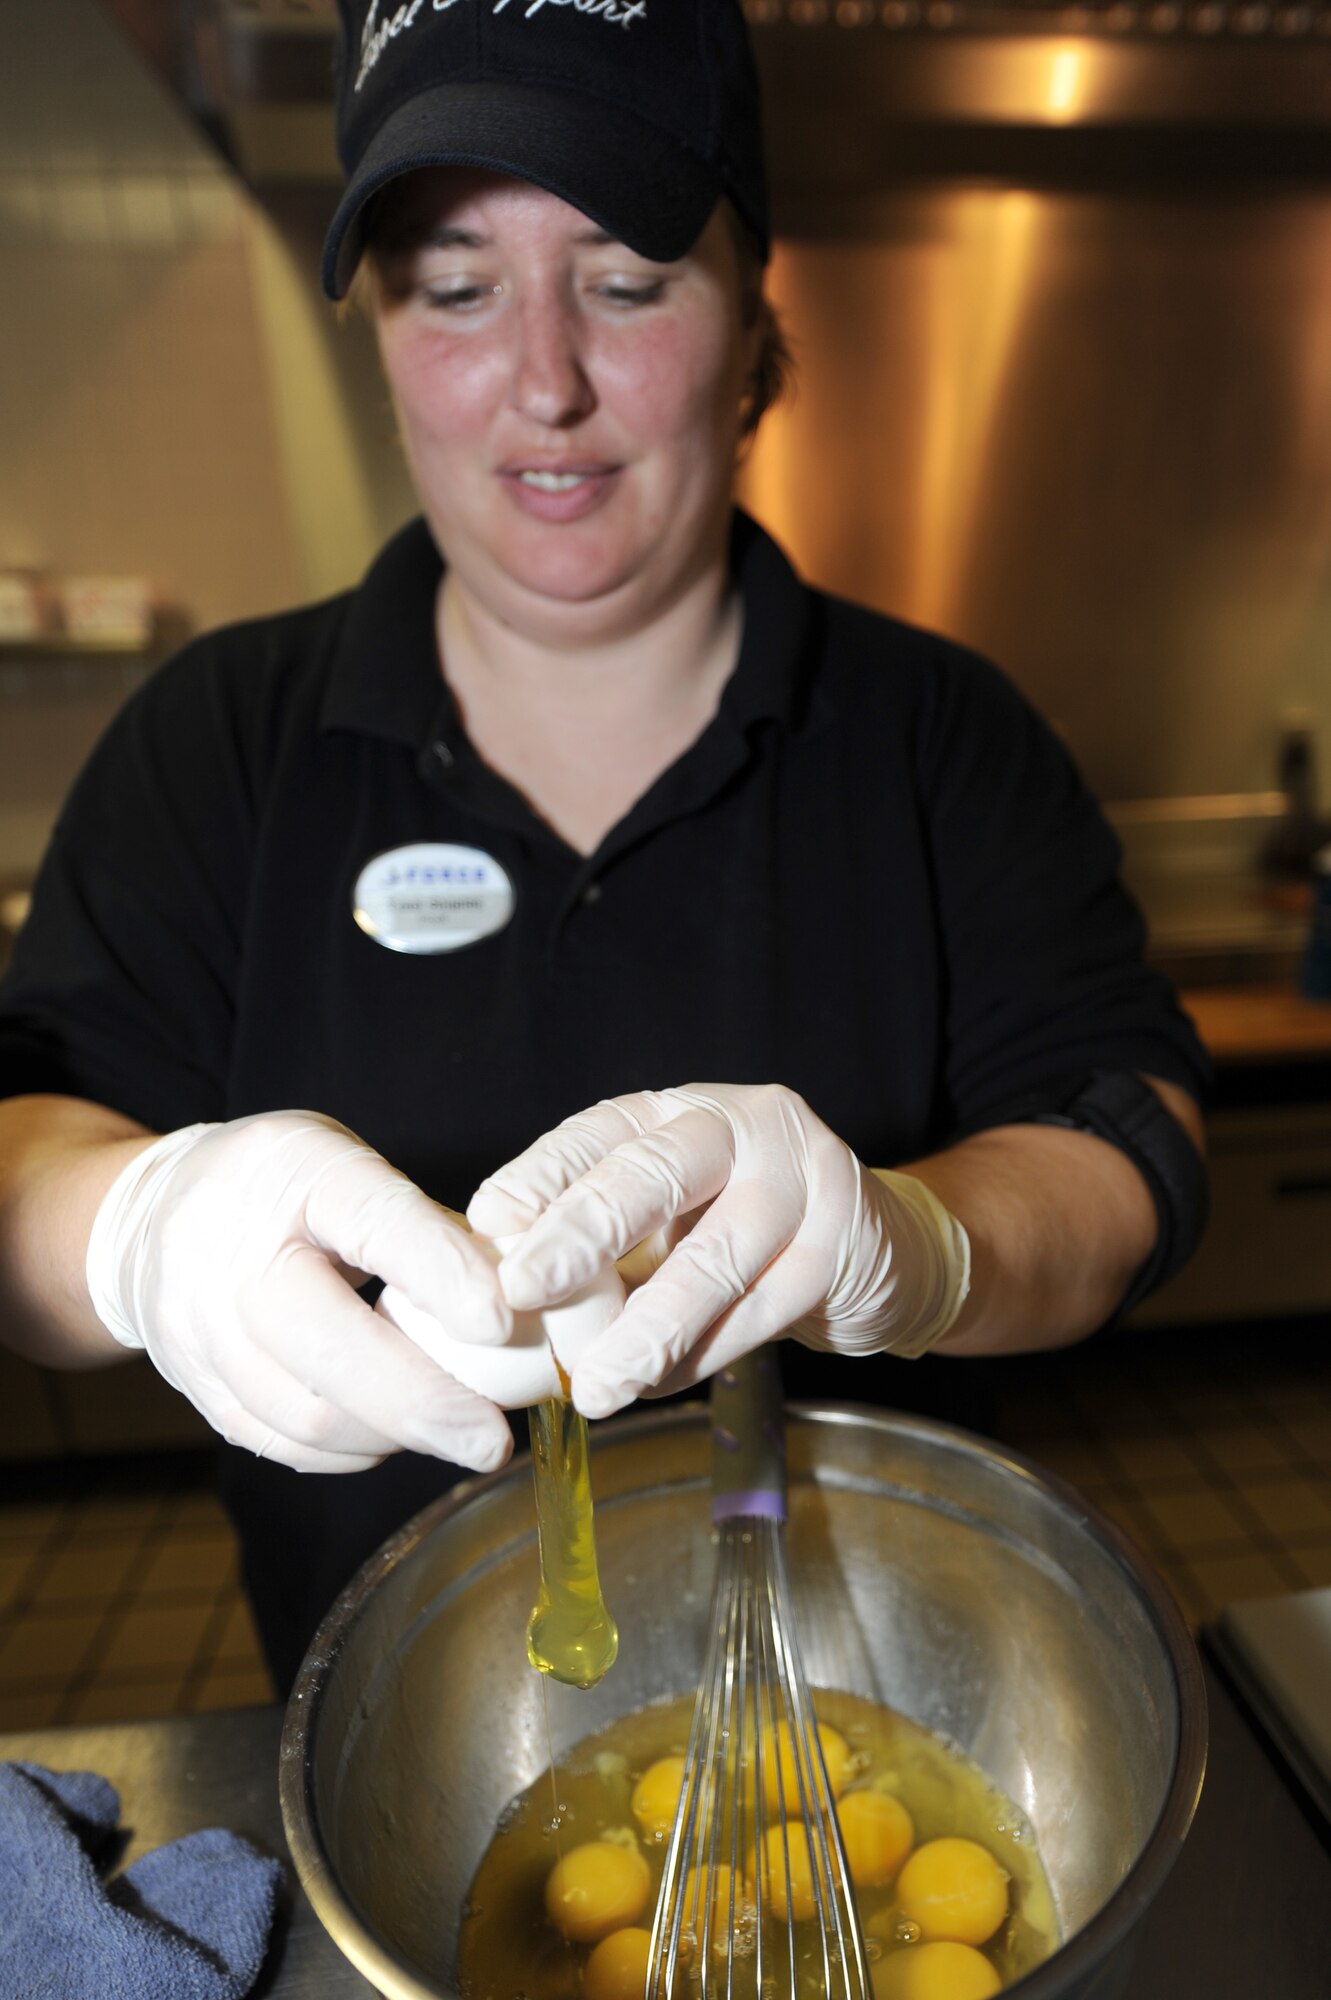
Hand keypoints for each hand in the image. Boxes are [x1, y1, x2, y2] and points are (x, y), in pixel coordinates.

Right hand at [85, 1110, 514, 1472]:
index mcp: (296, 1175)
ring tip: (456, 1435)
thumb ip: (427, 1229)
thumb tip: (519, 1299)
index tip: (503, 1323)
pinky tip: (394, 1437)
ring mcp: (202, 1329)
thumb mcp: (350, 1168)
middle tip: (493, 1440)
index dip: (440, 1273)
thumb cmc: (282, 1187)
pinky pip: (281, 1444)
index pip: (374, 1221)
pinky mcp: (195, 1388)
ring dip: (396, 1436)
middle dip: (424, 1402)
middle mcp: (234, 1253)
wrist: (149, 1215)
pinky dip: (350, 1451)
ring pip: (306, 1414)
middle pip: (328, 1346)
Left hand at [467, 1084, 969, 1418]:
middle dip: (581, 1234)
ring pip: (714, 1257)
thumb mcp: (667, 1219)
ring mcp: (800, 1174)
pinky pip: (764, 1307)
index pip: (596, 1133)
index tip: (486, 1226)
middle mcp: (738, 1125)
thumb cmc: (744, 1233)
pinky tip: (663, 1382)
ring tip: (597, 1387)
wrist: (880, 1250)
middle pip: (654, 1173)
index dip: (538, 1178)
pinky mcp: (843, 1237)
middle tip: (524, 1290)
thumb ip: (600, 1243)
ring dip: (648, 1330)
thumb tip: (502, 1292)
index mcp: (675, 1111)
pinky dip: (706, 1354)